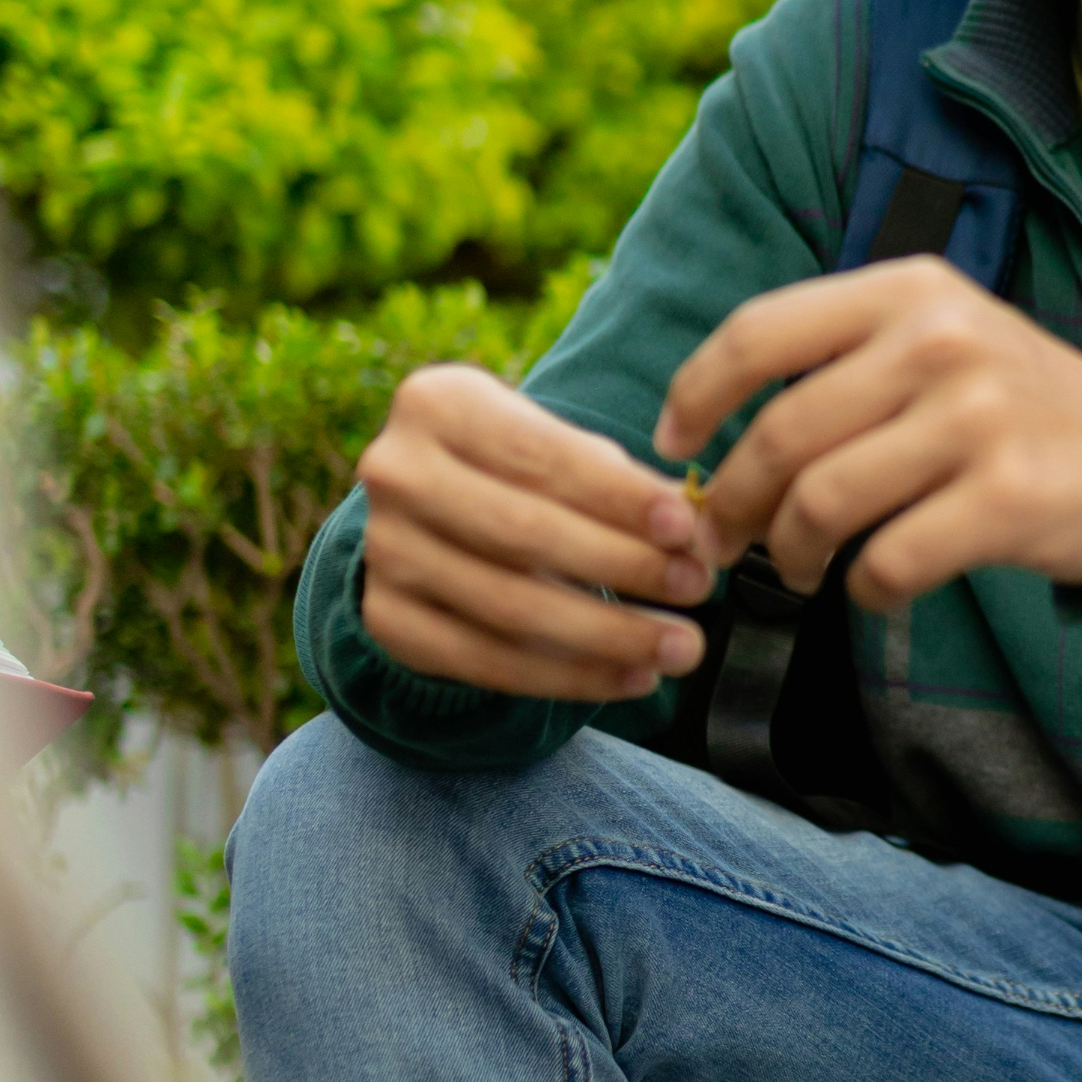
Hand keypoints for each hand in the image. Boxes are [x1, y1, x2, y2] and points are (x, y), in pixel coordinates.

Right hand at [357, 363, 719, 702]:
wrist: (432, 517)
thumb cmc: (520, 471)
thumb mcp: (560, 449)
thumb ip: (622, 481)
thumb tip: (698, 524)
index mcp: (437, 404)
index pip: (539, 454)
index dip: (617, 495)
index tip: (686, 527)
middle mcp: (394, 473)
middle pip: (521, 532)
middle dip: (622, 565)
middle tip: (698, 588)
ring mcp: (384, 551)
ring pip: (508, 606)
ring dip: (608, 634)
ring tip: (679, 646)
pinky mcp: (388, 620)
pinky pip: (487, 662)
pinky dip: (569, 677)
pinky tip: (631, 678)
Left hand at [656, 260, 1081, 613]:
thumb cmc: (1012, 408)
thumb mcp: (938, 336)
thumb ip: (840, 358)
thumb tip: (715, 431)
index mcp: (909, 290)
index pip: (760, 332)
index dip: (696, 393)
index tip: (674, 442)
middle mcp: (940, 341)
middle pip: (782, 433)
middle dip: (735, 499)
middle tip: (724, 537)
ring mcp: (976, 419)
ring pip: (823, 502)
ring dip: (790, 553)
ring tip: (796, 568)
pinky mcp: (1005, 498)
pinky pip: (886, 562)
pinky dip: (864, 590)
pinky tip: (876, 586)